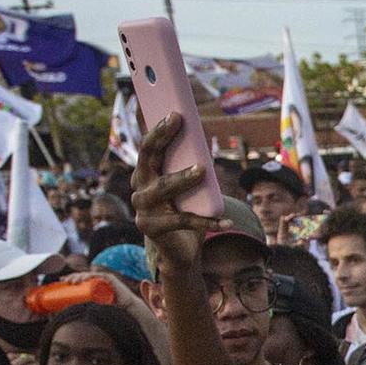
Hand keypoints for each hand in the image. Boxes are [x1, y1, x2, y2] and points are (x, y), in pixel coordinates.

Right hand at [131, 113, 231, 278]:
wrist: (181, 250)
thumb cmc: (185, 210)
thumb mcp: (188, 187)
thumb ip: (190, 166)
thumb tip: (204, 141)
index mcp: (145, 173)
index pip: (148, 147)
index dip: (159, 130)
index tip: (176, 114)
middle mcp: (139, 188)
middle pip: (148, 159)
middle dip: (163, 139)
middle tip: (180, 124)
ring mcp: (143, 209)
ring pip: (163, 189)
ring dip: (182, 178)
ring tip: (202, 170)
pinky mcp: (152, 229)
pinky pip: (183, 221)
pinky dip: (207, 221)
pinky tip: (226, 221)